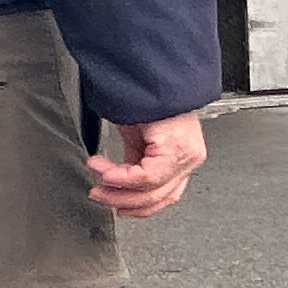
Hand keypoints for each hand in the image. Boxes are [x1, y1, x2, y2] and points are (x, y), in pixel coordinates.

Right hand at [86, 112, 209, 218]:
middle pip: (156, 198)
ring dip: (117, 190)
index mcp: (182, 159)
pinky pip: (146, 176)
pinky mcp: (175, 149)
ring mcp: (185, 156)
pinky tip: (105, 170)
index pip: (164, 197)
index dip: (138, 208)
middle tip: (99, 194)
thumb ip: (136, 162)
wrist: (153, 79)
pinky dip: (120, 177)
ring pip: (151, 191)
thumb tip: (122, 181)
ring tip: (98, 180)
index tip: (116, 206)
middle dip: (120, 200)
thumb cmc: (149, 101)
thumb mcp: (140, 139)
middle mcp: (188, 159)